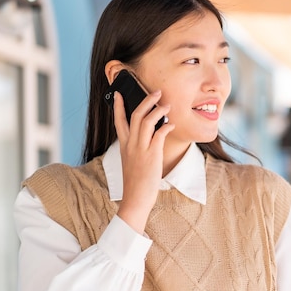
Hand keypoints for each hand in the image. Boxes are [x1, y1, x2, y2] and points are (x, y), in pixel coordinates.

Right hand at [113, 90, 173, 232]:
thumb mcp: (131, 163)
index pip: (118, 121)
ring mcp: (140, 149)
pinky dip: (166, 126)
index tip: (119, 93)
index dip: (119, 106)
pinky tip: (171, 124)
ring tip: (167, 104)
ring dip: (158, 110)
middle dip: (146, 100)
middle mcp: (130, 145)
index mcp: (124, 146)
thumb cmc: (136, 184)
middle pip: (135, 115)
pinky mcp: (152, 155)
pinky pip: (159, 134)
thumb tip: (149, 139)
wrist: (135, 199)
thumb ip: (137, 150)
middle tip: (156, 91)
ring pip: (146, 121)